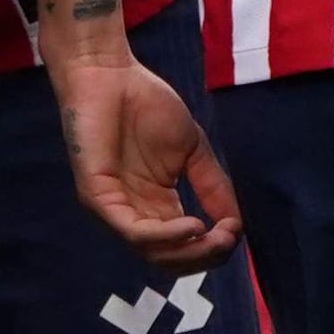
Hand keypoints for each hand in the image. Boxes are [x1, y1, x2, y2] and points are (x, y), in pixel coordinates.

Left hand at [50, 54, 243, 268]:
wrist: (109, 75)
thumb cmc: (146, 105)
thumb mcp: (192, 151)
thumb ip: (212, 186)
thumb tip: (237, 224)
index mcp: (156, 205)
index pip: (184, 246)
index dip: (213, 246)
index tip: (236, 230)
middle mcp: (134, 213)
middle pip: (169, 258)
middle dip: (203, 256)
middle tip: (227, 238)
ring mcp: (113, 208)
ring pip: (151, 252)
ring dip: (188, 251)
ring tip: (211, 233)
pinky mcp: (97, 197)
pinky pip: (132, 231)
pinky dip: (165, 235)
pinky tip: (192, 225)